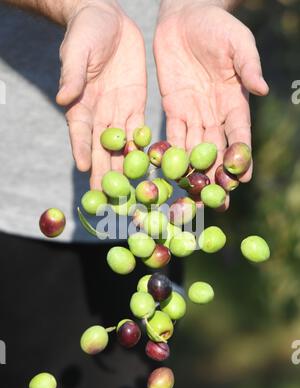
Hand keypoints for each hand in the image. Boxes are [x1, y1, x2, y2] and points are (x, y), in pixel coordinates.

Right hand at [56, 0, 146, 188]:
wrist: (109, 20)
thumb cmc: (86, 32)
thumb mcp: (77, 51)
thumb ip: (72, 75)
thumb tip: (63, 98)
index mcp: (80, 104)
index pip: (81, 133)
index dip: (83, 151)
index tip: (85, 171)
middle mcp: (99, 115)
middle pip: (102, 149)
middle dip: (106, 173)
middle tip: (110, 196)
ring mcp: (118, 113)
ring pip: (122, 147)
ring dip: (127, 170)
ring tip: (132, 192)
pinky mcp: (136, 107)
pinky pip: (140, 132)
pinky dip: (144, 150)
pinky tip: (150, 168)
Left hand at [154, 1, 268, 196]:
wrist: (184, 18)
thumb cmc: (216, 26)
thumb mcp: (237, 42)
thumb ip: (248, 65)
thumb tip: (262, 88)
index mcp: (234, 102)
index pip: (239, 134)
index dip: (242, 155)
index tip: (243, 177)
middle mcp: (215, 114)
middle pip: (217, 150)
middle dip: (216, 176)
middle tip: (216, 202)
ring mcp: (193, 115)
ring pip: (194, 150)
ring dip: (193, 173)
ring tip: (191, 196)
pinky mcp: (173, 111)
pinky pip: (171, 136)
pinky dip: (170, 154)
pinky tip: (168, 174)